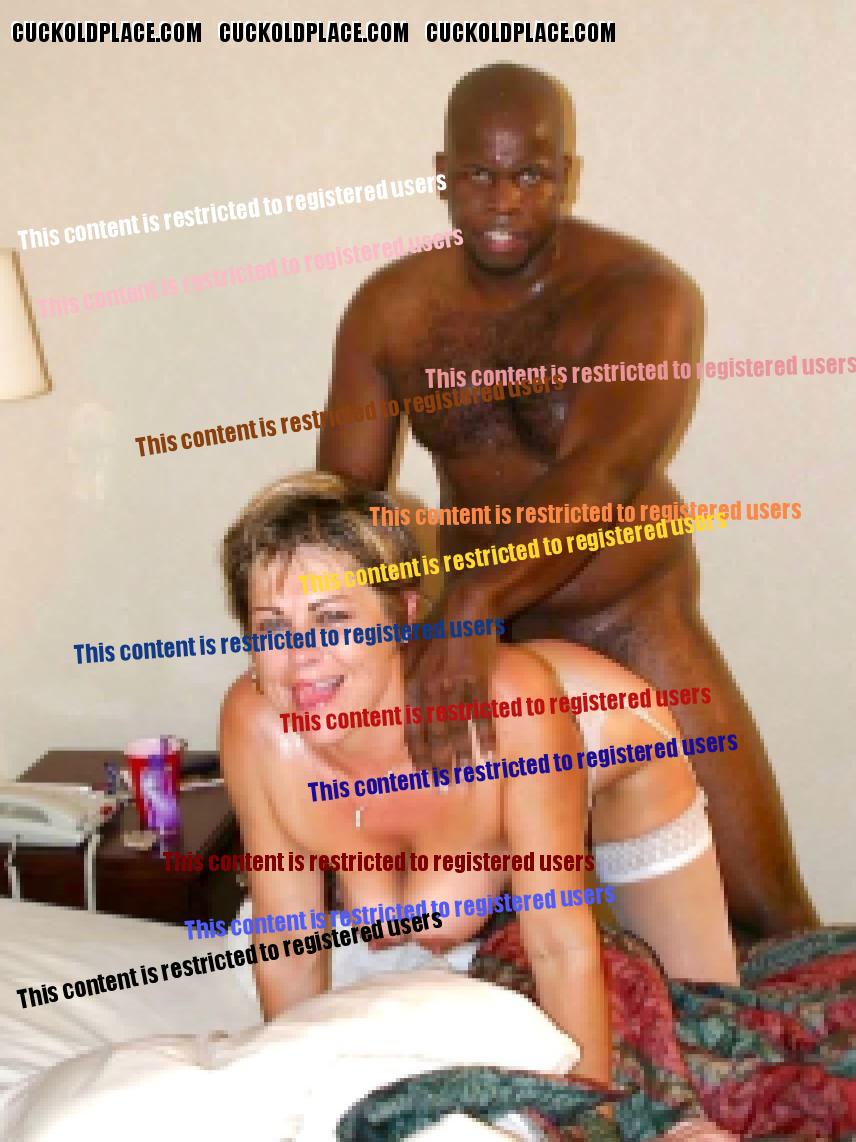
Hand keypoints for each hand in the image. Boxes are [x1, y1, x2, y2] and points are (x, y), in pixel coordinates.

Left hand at [403, 594, 498, 770]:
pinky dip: (484, 734)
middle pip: (434, 731)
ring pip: (456, 726)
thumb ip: (407, 675)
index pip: (413, 724)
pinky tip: (488, 752)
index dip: (418, 750)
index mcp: (414, 680)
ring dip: (460, 753)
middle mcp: (431, 685)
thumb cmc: (438, 625)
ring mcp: (455, 683)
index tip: (423, 771)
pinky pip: (481, 712)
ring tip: (464, 774)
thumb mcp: (412, 647)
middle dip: (438, 759)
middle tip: (443, 784)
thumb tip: (399, 697)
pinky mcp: (478, 677)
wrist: (466, 603)